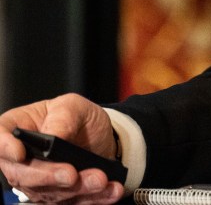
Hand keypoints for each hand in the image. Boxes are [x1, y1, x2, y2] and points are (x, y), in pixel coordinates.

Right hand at [0, 94, 123, 204]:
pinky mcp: (57, 196)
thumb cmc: (77, 117)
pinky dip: (93, 198)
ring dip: (77, 189)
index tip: (20, 153)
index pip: (0, 139)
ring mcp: (37, 181)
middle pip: (22, 174)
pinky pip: (71, 202)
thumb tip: (54, 135)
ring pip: (49, 193)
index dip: (5, 147)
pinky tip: (111, 190)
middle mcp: (21, 160)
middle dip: (48, 177)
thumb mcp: (73, 106)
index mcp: (17, 129)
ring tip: (100, 180)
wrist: (98, 135)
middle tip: (71, 174)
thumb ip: (63, 117)